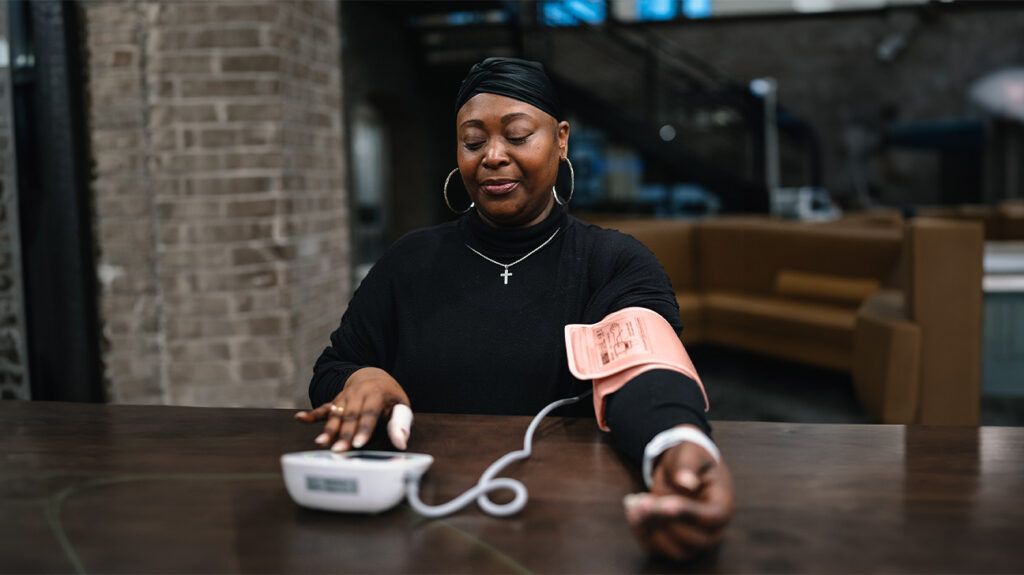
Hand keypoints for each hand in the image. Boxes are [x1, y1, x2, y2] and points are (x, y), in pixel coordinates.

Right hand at [294, 367, 410, 451]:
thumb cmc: (390, 396)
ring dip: (329, 429)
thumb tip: (401, 444)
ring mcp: (345, 396)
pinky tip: (300, 418)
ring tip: (322, 443)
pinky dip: (311, 414)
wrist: (373, 376)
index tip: (358, 444)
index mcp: (377, 392)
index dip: (364, 429)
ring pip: (336, 414)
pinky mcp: (336, 401)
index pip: (370, 413)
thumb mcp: (401, 405)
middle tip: (339, 451)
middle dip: (344, 434)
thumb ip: (400, 423)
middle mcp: (359, 392)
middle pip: (351, 415)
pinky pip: (323, 408)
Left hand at [624, 432, 733, 561]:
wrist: (679, 470)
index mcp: (722, 507)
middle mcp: (712, 531)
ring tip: (633, 502)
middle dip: (662, 519)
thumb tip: (687, 483)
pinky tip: (631, 508)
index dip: (687, 512)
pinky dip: (640, 532)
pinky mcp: (674, 546)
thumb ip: (688, 466)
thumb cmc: (689, 461)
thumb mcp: (689, 453)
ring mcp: (694, 543)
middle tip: (640, 499)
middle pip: (690, 538)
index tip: (664, 503)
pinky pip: (657, 550)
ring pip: (673, 549)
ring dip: (649, 528)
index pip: (711, 518)